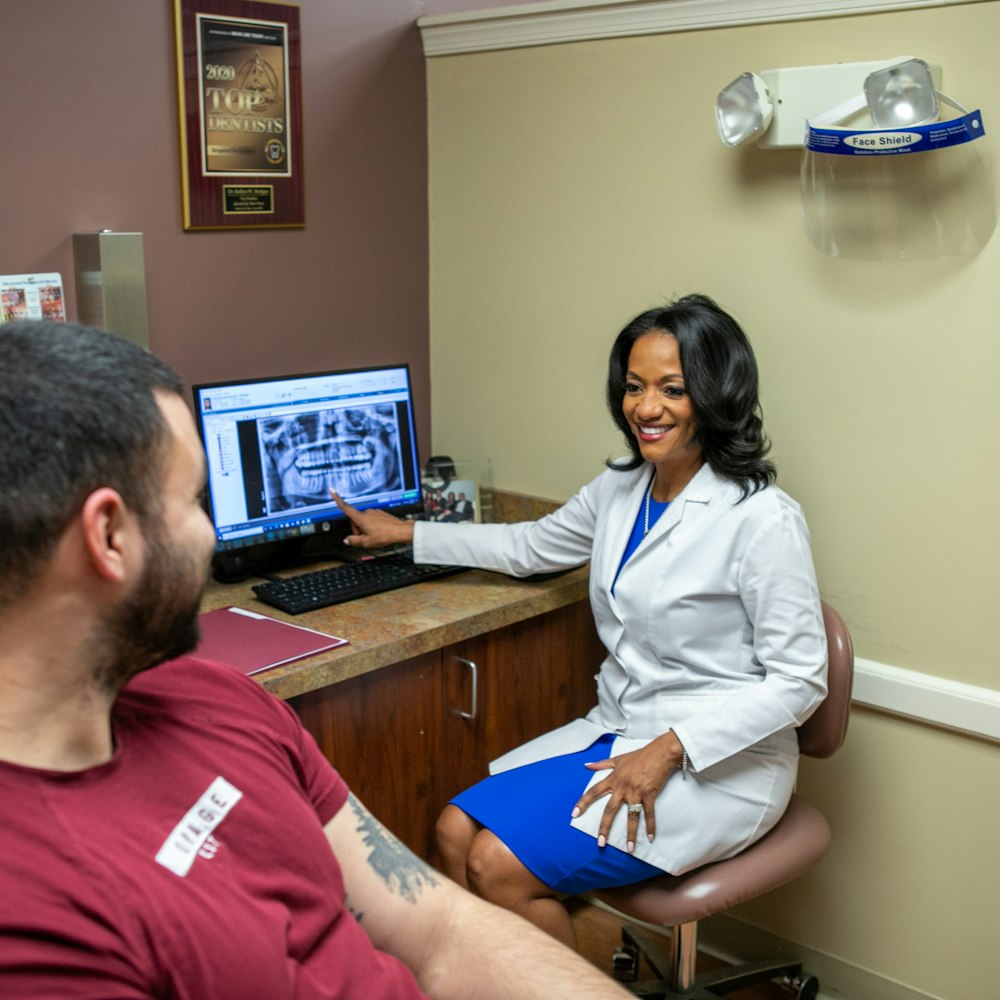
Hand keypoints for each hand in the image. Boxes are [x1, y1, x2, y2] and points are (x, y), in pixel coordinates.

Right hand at [330, 492, 415, 549]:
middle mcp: (367, 512)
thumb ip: (354, 541)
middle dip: (357, 529)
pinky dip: (373, 526)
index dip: (337, 499)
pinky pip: (372, 520)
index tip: (332, 491)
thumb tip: (347, 540)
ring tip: (374, 536)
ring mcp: (375, 512)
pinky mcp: (381, 514)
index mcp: (361, 517)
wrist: (400, 531)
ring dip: (365, 529)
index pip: (345, 507)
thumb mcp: (366, 542)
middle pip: (355, 520)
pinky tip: (379, 532)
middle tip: (365, 538)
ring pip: (364, 521)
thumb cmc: (385, 535)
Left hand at [570, 731, 683, 851]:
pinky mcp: (650, 794)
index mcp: (613, 778)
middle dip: (604, 827)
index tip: (574, 814)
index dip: (583, 802)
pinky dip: (651, 826)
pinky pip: (649, 813)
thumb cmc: (640, 755)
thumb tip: (586, 765)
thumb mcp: (618, 759)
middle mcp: (622, 786)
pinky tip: (651, 838)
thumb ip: (601, 764)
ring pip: (631, 816)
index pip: (594, 791)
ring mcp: (636, 791)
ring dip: (631, 834)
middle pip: (610, 810)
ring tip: (629, 849)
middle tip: (600, 842)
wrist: (660, 752)